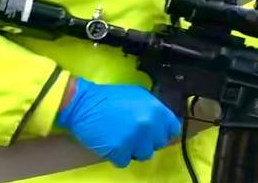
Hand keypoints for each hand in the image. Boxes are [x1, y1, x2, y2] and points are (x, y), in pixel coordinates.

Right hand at [56, 77, 181, 167]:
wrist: (84, 103)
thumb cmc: (111, 98)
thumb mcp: (139, 96)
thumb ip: (154, 110)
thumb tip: (164, 124)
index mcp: (156, 109)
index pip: (173, 129)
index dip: (164, 132)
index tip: (156, 133)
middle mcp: (149, 124)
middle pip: (158, 144)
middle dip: (147, 141)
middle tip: (133, 134)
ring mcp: (134, 139)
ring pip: (143, 155)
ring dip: (133, 150)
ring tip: (121, 138)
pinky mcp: (119, 151)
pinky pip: (124, 162)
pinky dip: (117, 156)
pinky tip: (111, 143)